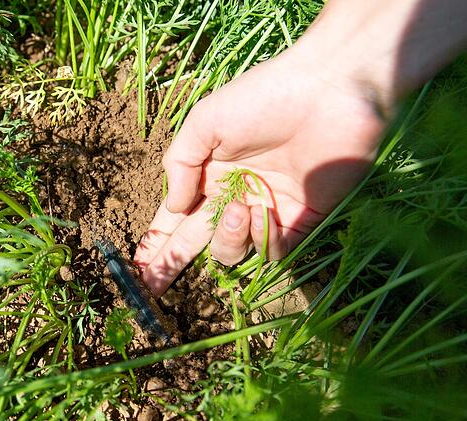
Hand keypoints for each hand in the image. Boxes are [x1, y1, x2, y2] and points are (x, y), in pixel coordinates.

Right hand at [134, 50, 386, 295]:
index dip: (158, 239)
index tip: (139, 264)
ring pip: (233, 250)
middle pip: (198, 240)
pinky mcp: (303, 219)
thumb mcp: (205, 122)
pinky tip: (264, 212)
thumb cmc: (261, 98)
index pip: (177, 215)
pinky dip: (264, 240)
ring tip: (237, 209)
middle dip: (173, 261)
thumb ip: (180, 164)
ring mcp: (268, 210)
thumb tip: (172, 208)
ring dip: (228, 239)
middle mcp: (236, 195)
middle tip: (154, 284)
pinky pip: (274, 251)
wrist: (327, 90)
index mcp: (210, 173)